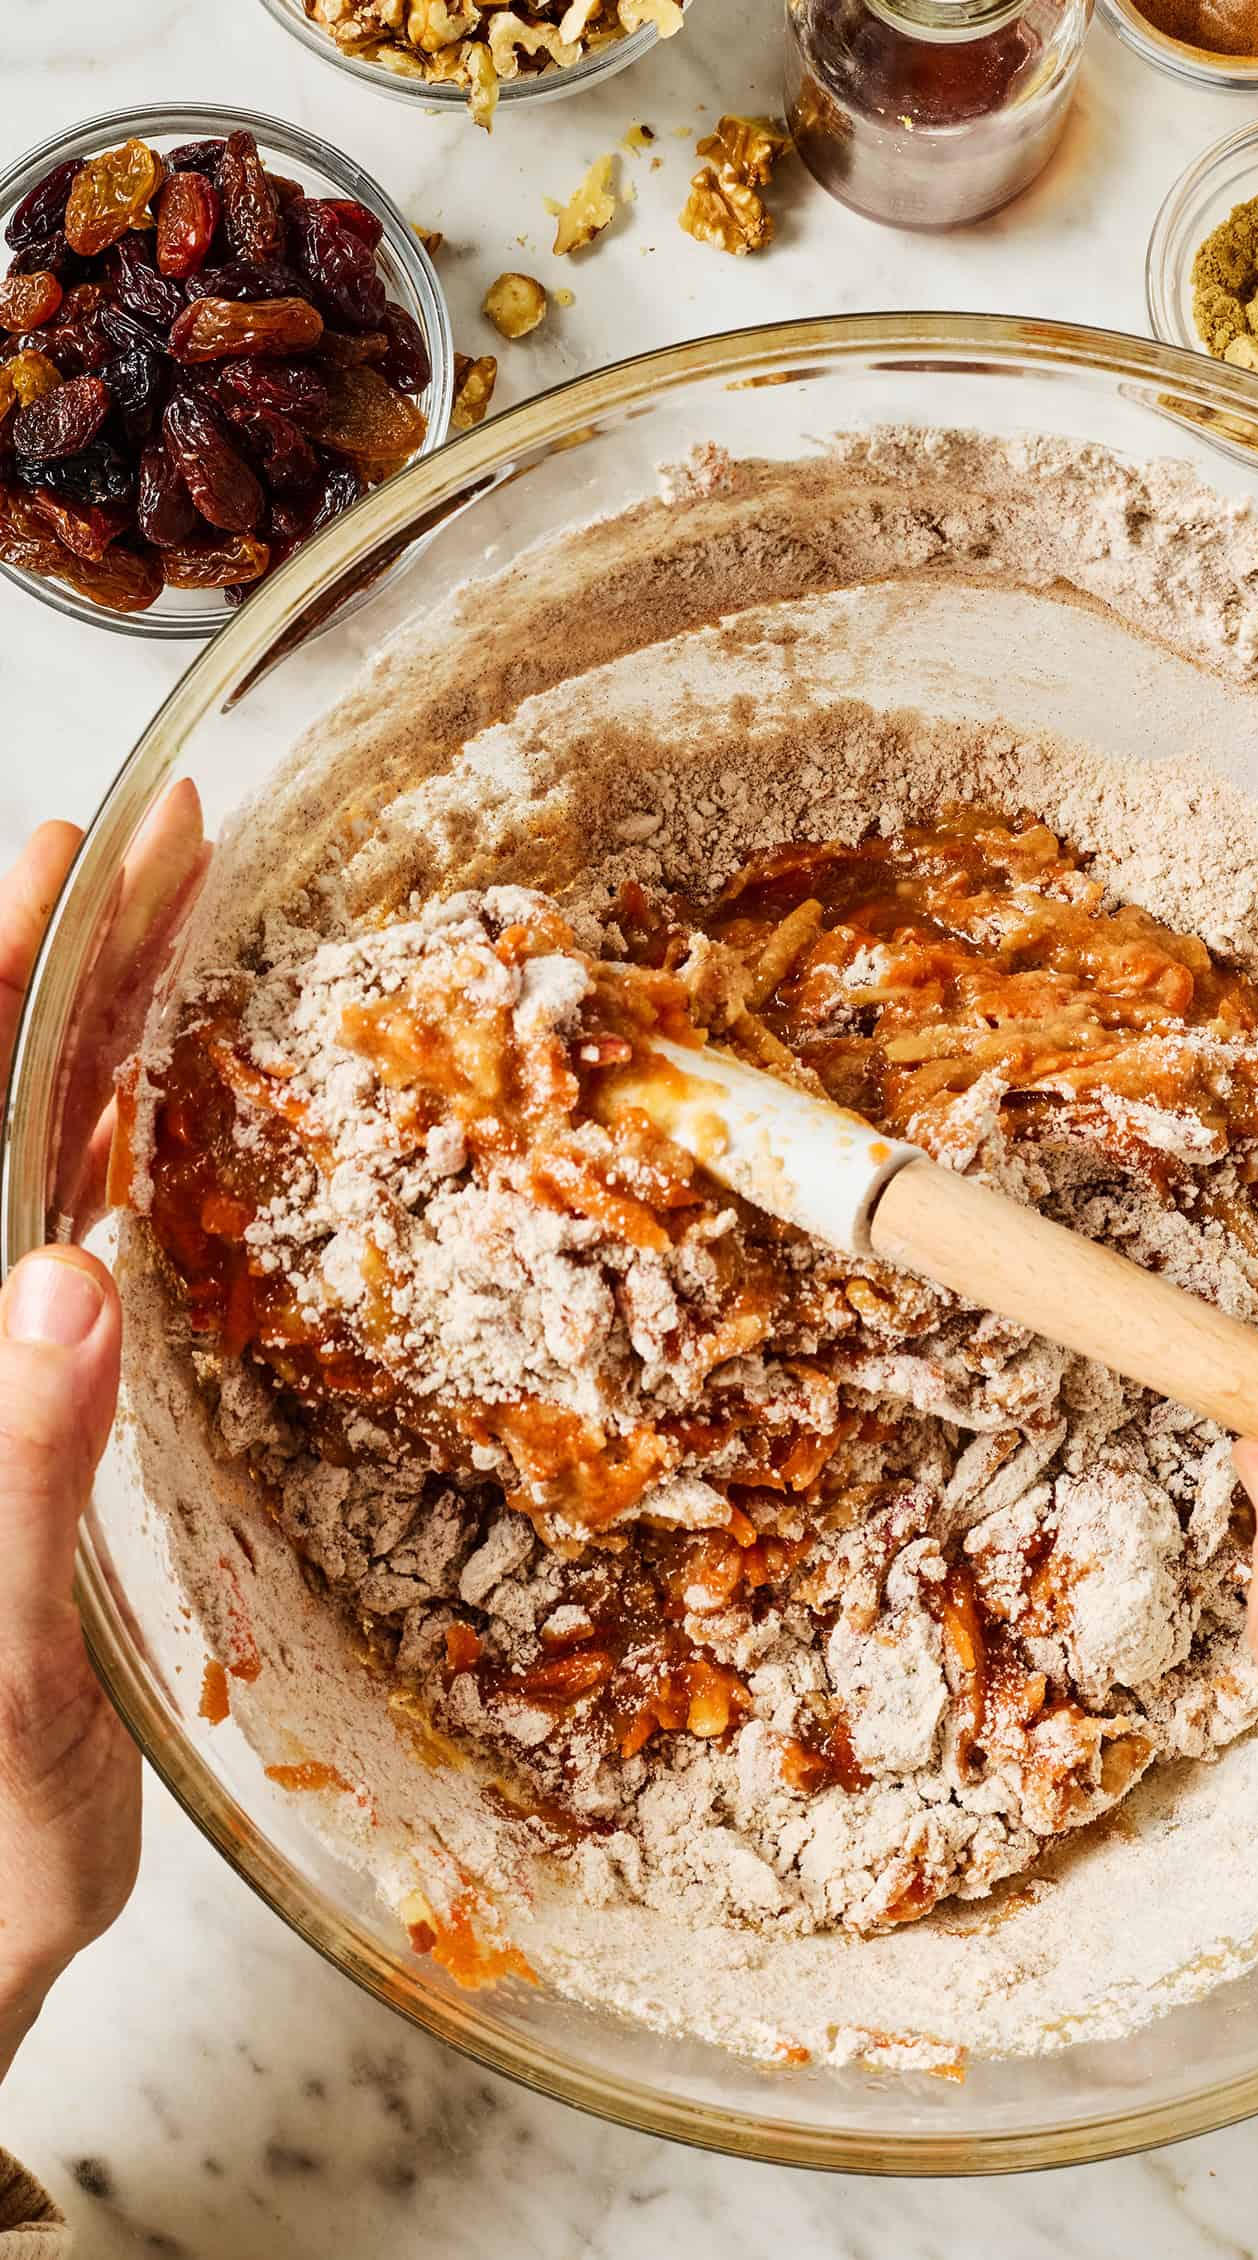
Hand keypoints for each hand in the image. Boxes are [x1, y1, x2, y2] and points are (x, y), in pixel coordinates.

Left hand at [0, 825, 140, 2080]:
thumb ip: (8, 1483)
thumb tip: (59, 1286)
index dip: (3, 969)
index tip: (76, 846)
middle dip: (72, 955)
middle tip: (166, 836)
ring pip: (36, 1152)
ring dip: (103, 1027)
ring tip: (178, 918)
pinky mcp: (40, 1414)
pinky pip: (78, 1239)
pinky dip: (125, 1144)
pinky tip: (160, 1102)